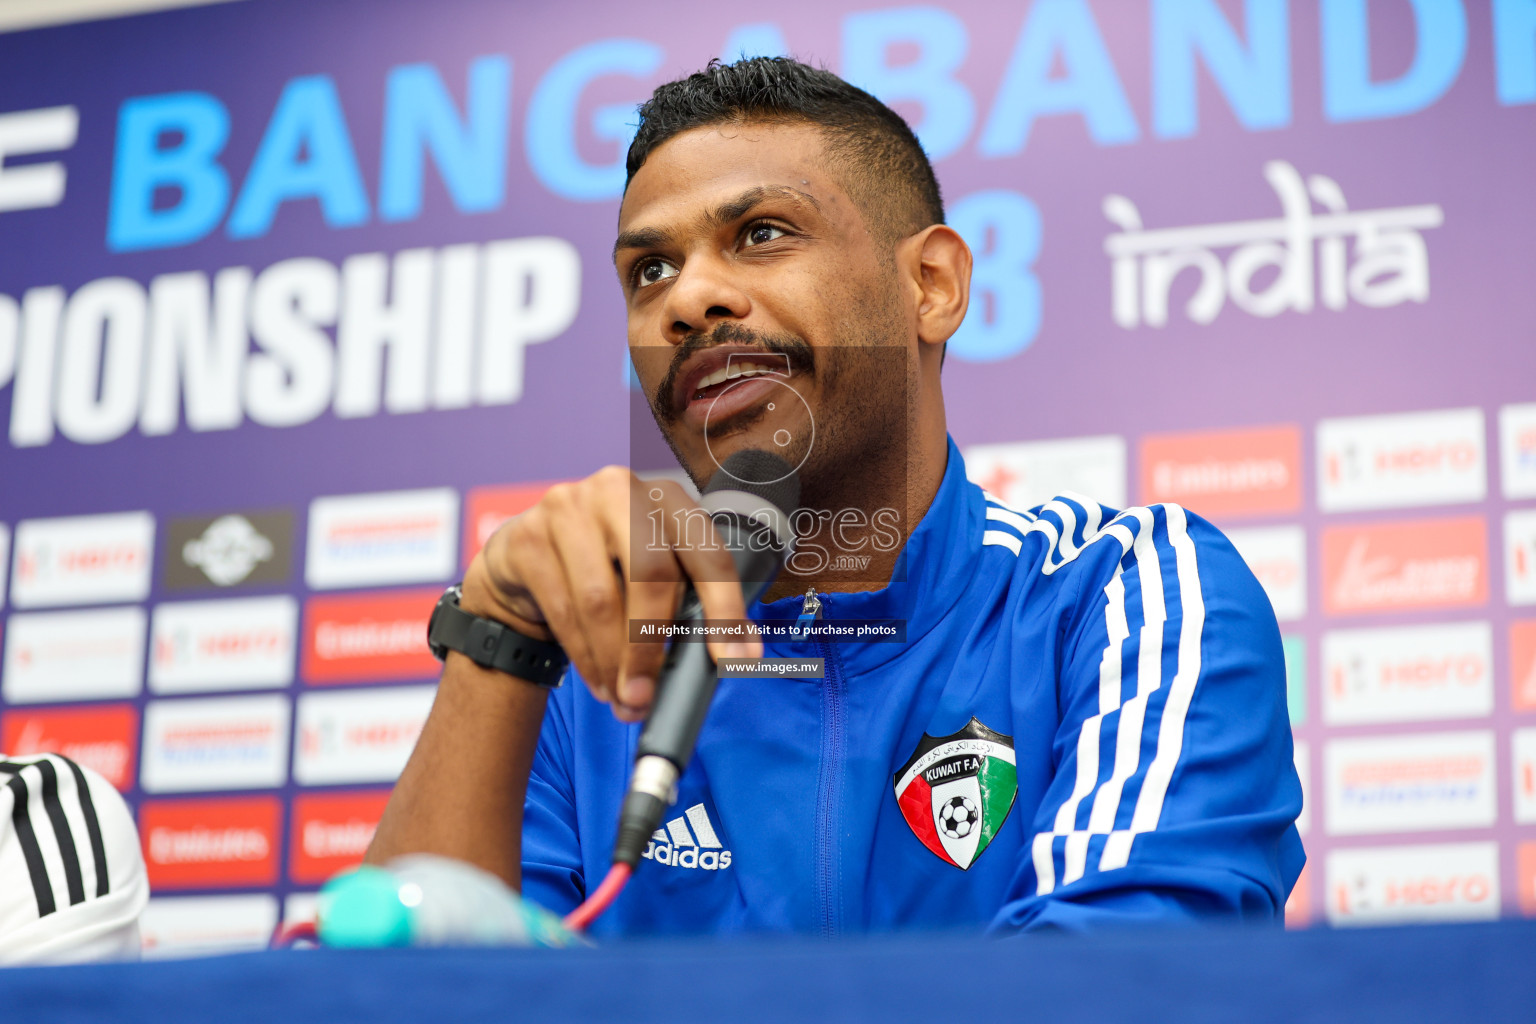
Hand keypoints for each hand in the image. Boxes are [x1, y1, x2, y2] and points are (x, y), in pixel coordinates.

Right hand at [461, 467, 761, 721]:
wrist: (524, 560)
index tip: (735, 658)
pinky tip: (597, 681)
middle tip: (647, 696)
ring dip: (614, 662)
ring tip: (623, 698)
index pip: (707, 553)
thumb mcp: (651, 571)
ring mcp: (569, 508)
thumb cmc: (606, 570)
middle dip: (651, 646)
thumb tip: (736, 654)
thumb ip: (690, 601)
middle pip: (650, 574)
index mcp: (666, 498)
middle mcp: (619, 490)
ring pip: (600, 601)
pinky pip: (563, 611)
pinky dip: (584, 658)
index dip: (725, 608)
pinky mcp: (529, 537)